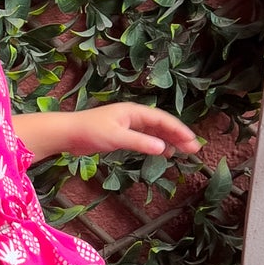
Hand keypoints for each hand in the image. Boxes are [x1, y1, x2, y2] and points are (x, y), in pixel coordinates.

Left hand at [19, 102, 200, 159]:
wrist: (68, 133)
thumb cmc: (90, 132)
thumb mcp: (117, 137)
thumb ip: (141, 143)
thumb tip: (164, 148)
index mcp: (134, 111)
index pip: (162, 119)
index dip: (179, 129)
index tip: (192, 140)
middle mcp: (133, 116)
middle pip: (161, 125)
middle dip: (179, 136)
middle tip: (194, 149)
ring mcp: (128, 125)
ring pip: (155, 132)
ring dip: (170, 141)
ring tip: (185, 152)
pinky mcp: (122, 134)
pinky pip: (146, 138)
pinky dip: (157, 144)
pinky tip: (165, 153)